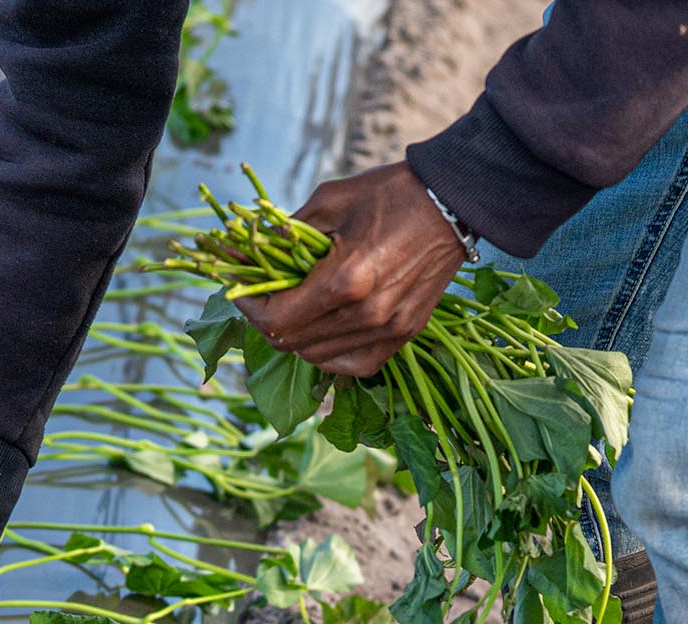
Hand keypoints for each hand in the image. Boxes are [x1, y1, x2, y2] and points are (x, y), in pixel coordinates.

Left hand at [237, 161, 468, 378]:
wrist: (450, 202)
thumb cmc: (387, 194)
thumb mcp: (328, 201)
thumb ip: (283, 234)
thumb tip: (237, 251)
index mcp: (346, 280)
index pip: (277, 320)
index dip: (248, 308)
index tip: (240, 289)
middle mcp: (367, 314)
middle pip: (292, 344)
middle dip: (267, 322)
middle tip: (263, 297)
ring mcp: (389, 330)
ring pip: (318, 358)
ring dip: (296, 337)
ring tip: (293, 308)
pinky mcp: (404, 335)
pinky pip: (353, 365)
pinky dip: (329, 354)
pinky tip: (324, 329)